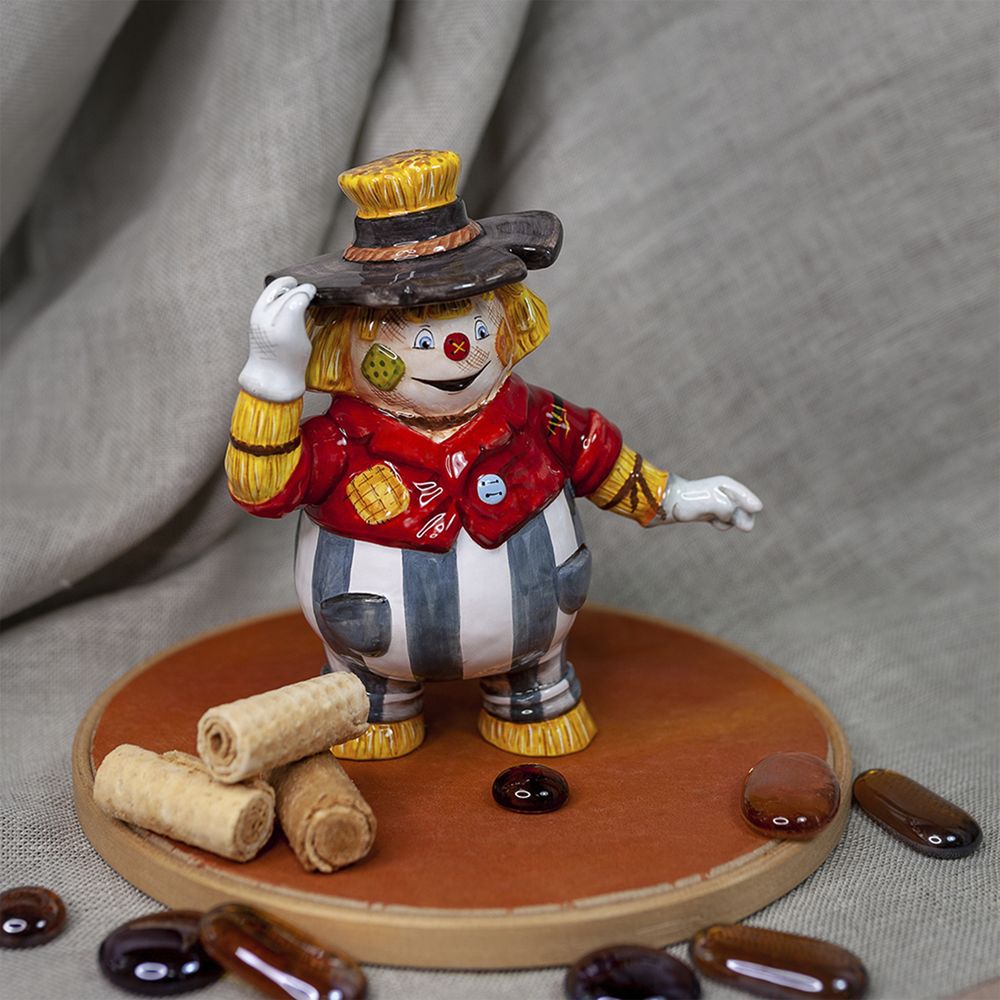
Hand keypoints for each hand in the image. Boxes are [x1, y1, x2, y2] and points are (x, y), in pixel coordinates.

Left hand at [238, 277, 316, 401]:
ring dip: (284, 285)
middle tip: (308, 288)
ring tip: (294, 284)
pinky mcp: (254, 318)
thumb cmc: (290, 365)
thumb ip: (302, 319)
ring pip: (272, 291)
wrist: (269, 378)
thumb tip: (305, 300)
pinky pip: (266, 297)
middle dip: (298, 288)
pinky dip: (275, 292)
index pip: (297, 299)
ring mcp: (258, 318)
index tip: (313, 290)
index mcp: (285, 329)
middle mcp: (268, 321)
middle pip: (285, 293)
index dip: (307, 292)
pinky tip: (283, 294)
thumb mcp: (305, 343)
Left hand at [658, 474, 761, 531]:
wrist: (671, 505)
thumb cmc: (690, 500)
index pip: (744, 495)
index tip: (757, 507)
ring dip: (729, 521)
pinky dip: (722, 524)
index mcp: (725, 484)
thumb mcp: (710, 502)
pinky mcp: (715, 513)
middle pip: (744, 508)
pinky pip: (726, 522)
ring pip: (736, 517)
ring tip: (715, 519)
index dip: (750, 501)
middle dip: (741, 516)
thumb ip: (728, 508)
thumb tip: (747, 524)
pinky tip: (713, 522)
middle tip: (736, 522)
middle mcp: (725, 493)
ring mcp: (721, 503)